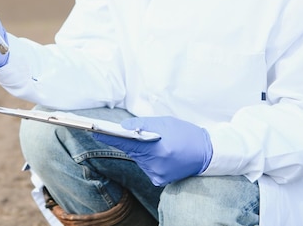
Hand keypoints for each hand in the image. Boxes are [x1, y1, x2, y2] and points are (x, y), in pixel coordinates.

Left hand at [94, 116, 212, 185]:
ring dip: (140, 149)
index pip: (126, 142)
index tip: (95, 131)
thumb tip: (122, 127)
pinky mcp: (159, 180)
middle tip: (125, 131)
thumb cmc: (186, 134)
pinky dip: (147, 158)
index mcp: (158, 149)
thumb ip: (142, 125)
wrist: (208, 153)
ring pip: (138, 158)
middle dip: (128, 140)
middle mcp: (156, 165)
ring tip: (154, 141)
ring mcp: (157, 174)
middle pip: (131, 150)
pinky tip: (158, 152)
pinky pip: (145, 166)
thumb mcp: (165, 122)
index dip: (109, 137)